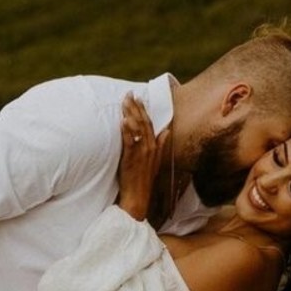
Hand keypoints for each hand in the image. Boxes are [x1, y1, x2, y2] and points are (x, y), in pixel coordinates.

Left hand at [118, 94, 167, 220]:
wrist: (138, 197)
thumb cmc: (143, 179)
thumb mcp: (155, 160)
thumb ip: (161, 144)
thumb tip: (167, 130)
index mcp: (155, 146)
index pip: (150, 123)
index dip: (143, 110)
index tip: (137, 97)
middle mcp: (150, 147)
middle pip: (143, 122)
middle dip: (135, 107)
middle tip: (128, 94)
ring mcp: (142, 153)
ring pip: (137, 129)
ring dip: (130, 114)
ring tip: (124, 102)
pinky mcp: (132, 159)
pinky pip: (130, 142)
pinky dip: (127, 130)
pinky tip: (122, 121)